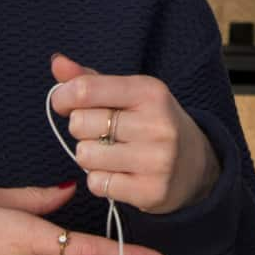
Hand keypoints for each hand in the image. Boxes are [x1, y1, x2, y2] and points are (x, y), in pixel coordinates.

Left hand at [48, 53, 221, 214]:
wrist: (197, 167)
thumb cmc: (151, 124)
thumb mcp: (128, 95)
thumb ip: (90, 80)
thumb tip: (57, 62)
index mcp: (149, 91)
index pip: (85, 89)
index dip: (63, 97)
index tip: (65, 103)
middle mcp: (157, 123)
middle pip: (80, 124)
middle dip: (82, 130)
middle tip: (103, 133)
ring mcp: (157, 160)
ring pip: (85, 156)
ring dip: (90, 157)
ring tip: (111, 154)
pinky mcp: (152, 191)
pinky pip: (97, 184)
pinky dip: (100, 181)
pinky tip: (120, 174)